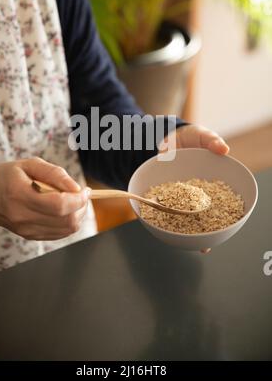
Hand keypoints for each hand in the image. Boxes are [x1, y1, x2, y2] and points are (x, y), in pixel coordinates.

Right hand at [0, 157, 88, 240]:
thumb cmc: (8, 177)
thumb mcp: (29, 165)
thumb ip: (54, 173)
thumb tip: (76, 187)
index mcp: (20, 195)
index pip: (58, 205)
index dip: (78, 199)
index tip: (85, 190)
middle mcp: (22, 216)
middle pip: (66, 220)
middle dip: (81, 206)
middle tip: (81, 194)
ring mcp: (27, 230)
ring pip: (66, 229)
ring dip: (78, 214)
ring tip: (73, 200)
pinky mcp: (31, 236)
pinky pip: (61, 233)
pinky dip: (69, 222)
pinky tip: (64, 209)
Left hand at [160, 124, 228, 254]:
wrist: (168, 136)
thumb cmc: (191, 138)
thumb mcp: (203, 136)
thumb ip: (212, 141)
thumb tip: (224, 149)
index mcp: (209, 183)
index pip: (219, 202)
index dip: (223, 215)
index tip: (224, 226)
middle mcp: (196, 192)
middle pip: (201, 214)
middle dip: (203, 230)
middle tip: (204, 244)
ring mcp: (179, 193)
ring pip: (182, 214)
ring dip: (182, 227)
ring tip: (184, 241)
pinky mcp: (163, 190)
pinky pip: (162, 204)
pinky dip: (159, 214)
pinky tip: (156, 222)